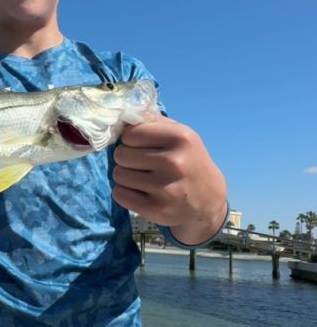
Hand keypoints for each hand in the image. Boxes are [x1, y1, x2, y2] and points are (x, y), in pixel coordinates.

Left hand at [112, 115, 226, 245]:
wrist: (208, 199)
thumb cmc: (188, 160)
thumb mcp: (180, 134)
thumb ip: (152, 121)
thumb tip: (121, 117)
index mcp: (179, 138)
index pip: (130, 134)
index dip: (131, 139)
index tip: (141, 146)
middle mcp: (173, 162)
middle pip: (120, 154)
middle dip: (126, 158)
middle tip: (142, 164)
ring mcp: (165, 188)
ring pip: (118, 174)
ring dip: (125, 175)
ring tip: (142, 178)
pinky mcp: (156, 209)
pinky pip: (119, 194)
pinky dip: (124, 192)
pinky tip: (140, 192)